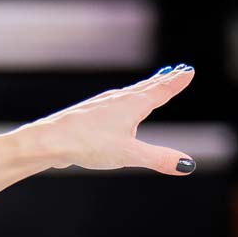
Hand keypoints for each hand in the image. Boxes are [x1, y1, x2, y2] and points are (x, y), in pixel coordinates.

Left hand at [17, 66, 195, 173]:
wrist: (49, 140)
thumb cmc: (88, 144)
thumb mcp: (129, 155)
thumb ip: (158, 159)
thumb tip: (188, 166)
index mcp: (133, 104)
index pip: (161, 90)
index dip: (177, 81)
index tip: (189, 70)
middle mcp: (118, 99)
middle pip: (147, 87)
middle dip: (164, 80)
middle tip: (178, 70)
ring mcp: (102, 104)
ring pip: (130, 93)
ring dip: (145, 87)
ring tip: (152, 84)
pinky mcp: (89, 114)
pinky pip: (115, 102)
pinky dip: (127, 98)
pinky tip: (118, 105)